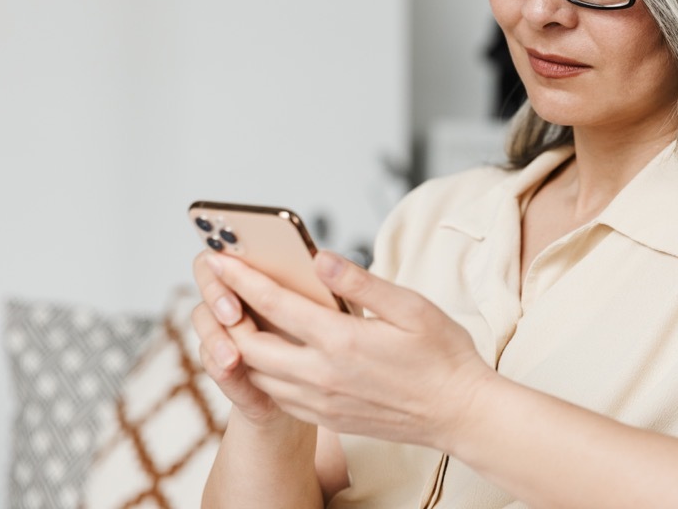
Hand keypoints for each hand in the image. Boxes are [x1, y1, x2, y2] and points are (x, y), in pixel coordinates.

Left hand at [207, 250, 496, 450]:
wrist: (458, 413)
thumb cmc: (442, 355)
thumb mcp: (410, 307)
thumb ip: (359, 283)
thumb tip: (319, 258)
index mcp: (341, 340)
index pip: (274, 304)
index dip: (241, 278)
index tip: (218, 258)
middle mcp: (322, 375)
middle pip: (249, 345)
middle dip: (226, 315)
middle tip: (218, 291)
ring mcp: (322, 402)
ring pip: (258, 376)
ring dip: (240, 348)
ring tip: (236, 321)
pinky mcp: (327, 419)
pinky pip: (278, 397)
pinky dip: (262, 374)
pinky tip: (268, 357)